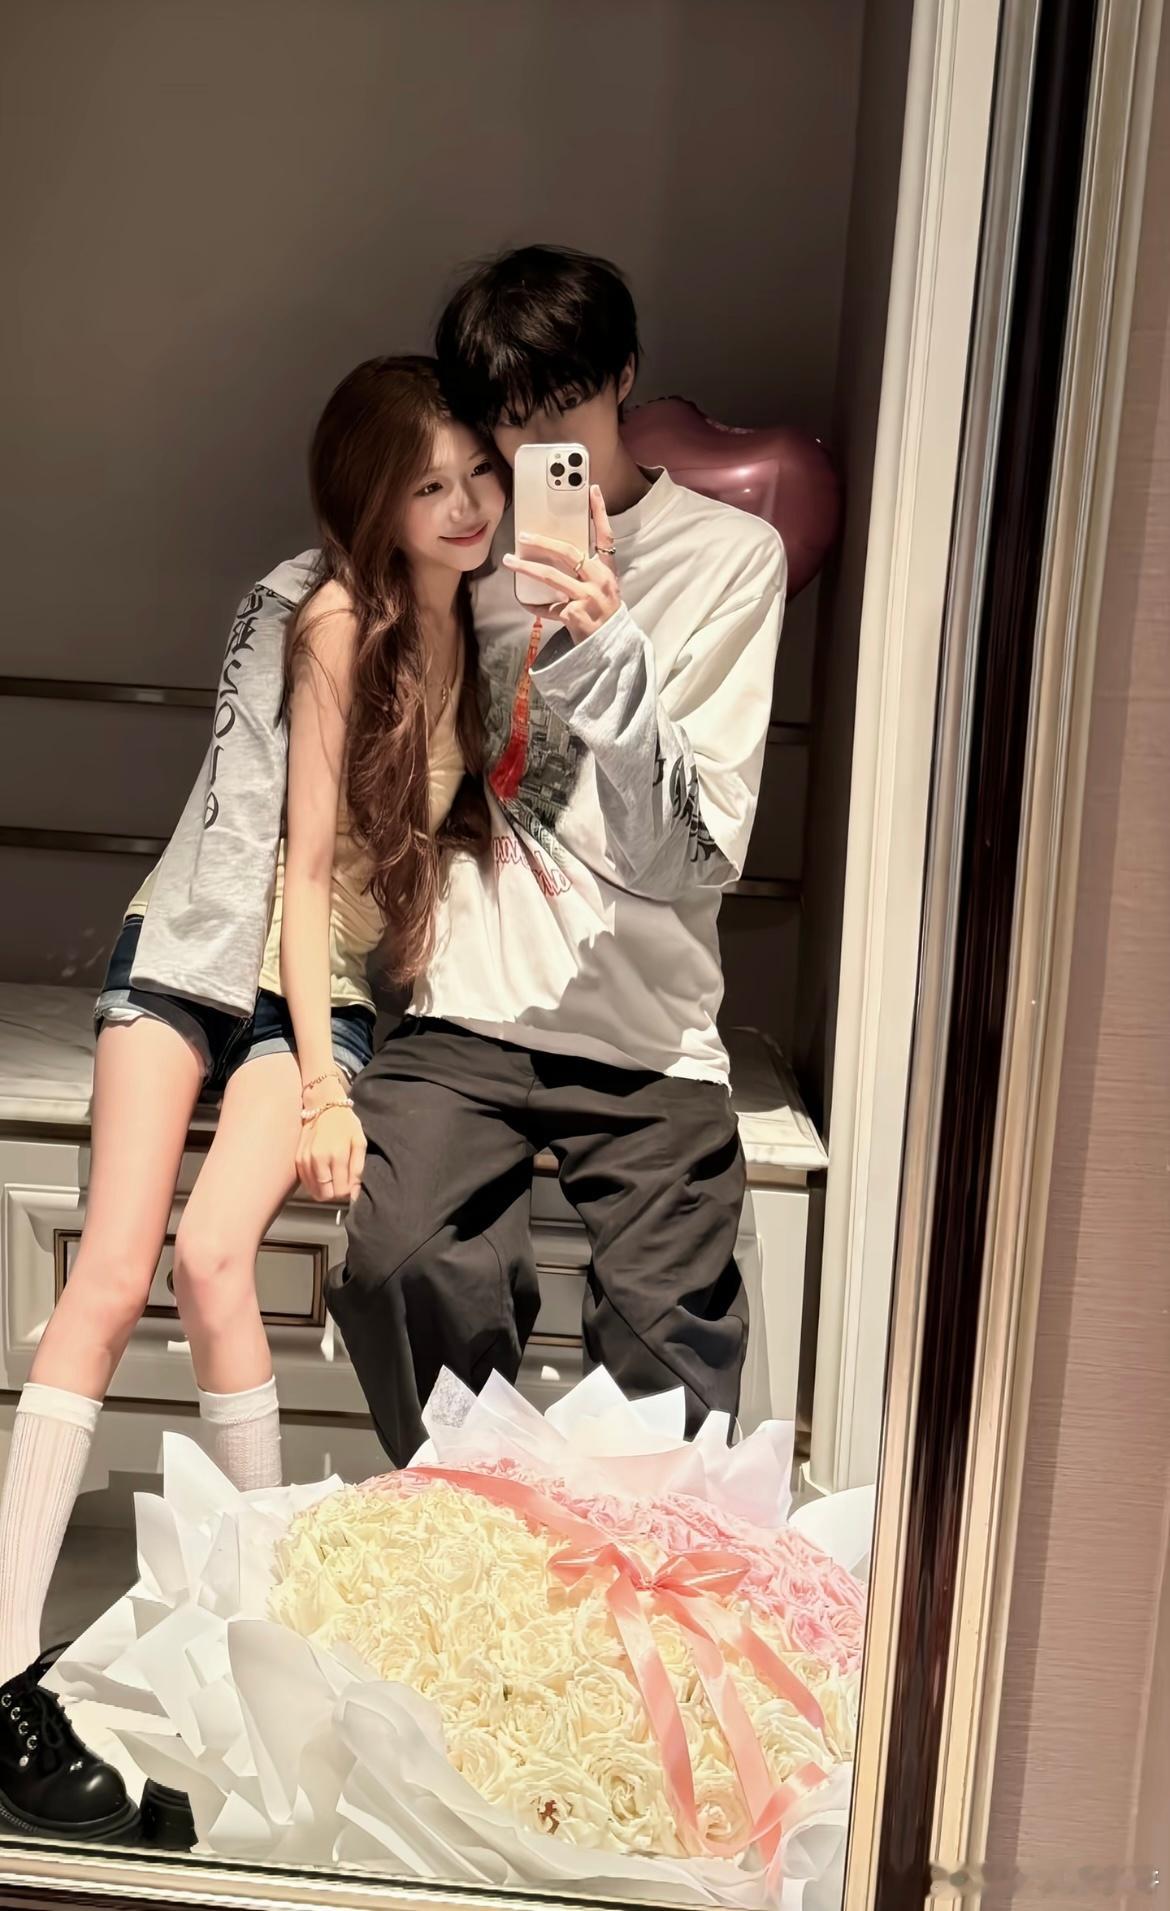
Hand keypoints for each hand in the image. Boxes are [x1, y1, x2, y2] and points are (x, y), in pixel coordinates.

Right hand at [297, 1103, 365, 1204]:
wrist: (324, 1106)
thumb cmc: (346, 1124)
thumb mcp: (359, 1143)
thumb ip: (358, 1170)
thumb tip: (354, 1195)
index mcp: (337, 1156)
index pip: (340, 1191)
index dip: (347, 1192)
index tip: (350, 1183)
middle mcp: (318, 1160)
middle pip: (325, 1195)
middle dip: (335, 1192)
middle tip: (341, 1180)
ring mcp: (305, 1160)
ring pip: (314, 1191)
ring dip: (324, 1189)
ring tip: (333, 1175)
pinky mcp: (297, 1160)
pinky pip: (306, 1183)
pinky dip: (314, 1183)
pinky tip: (322, 1173)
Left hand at [502, 485, 619, 641]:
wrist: (612, 648)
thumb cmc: (604, 614)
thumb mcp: (603, 588)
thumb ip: (587, 570)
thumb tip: (556, 550)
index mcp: (608, 570)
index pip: (606, 535)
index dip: (599, 512)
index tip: (591, 489)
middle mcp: (600, 581)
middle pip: (569, 553)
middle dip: (544, 541)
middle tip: (523, 534)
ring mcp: (587, 599)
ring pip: (551, 577)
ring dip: (526, 568)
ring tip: (509, 561)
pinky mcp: (575, 616)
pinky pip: (547, 607)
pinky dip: (533, 604)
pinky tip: (522, 599)